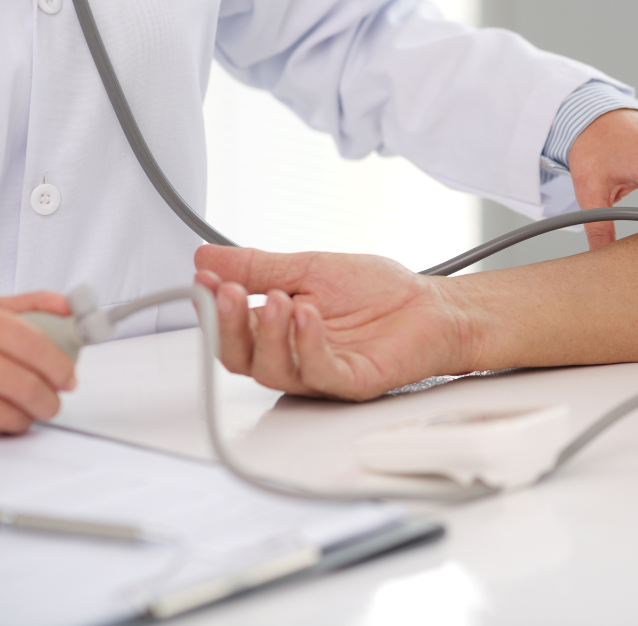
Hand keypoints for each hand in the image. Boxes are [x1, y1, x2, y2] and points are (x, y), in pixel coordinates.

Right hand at [0, 292, 76, 438]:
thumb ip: (32, 304)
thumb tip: (72, 308)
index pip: (31, 343)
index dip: (58, 365)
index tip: (69, 378)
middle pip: (20, 384)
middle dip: (48, 400)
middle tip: (53, 402)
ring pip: (0, 413)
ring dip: (25, 418)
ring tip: (29, 412)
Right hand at [194, 246, 469, 400]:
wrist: (431, 306)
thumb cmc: (378, 293)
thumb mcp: (310, 268)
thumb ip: (260, 267)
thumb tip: (207, 256)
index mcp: (279, 332)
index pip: (231, 331)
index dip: (212, 309)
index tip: (205, 279)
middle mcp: (294, 357)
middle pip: (241, 358)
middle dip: (228, 325)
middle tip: (228, 291)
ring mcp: (321, 374)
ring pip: (274, 370)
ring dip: (268, 333)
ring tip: (279, 298)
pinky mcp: (351, 382)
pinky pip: (319, 372)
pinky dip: (308, 343)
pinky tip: (308, 314)